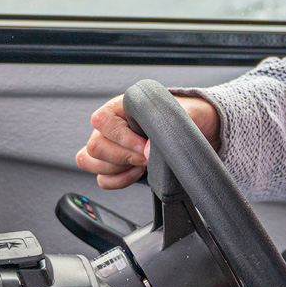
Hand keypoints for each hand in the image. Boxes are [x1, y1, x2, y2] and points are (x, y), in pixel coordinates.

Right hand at [75, 93, 220, 189]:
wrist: (194, 127)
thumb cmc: (184, 116)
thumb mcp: (180, 114)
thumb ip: (165, 126)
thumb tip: (147, 151)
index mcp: (120, 106)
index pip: (101, 121)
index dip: (122, 138)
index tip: (145, 146)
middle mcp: (109, 126)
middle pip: (95, 146)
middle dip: (124, 156)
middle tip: (147, 157)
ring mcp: (108, 146)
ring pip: (91, 162)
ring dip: (119, 168)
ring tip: (143, 164)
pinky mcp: (114, 166)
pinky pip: (102, 179)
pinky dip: (119, 180)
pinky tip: (138, 173)